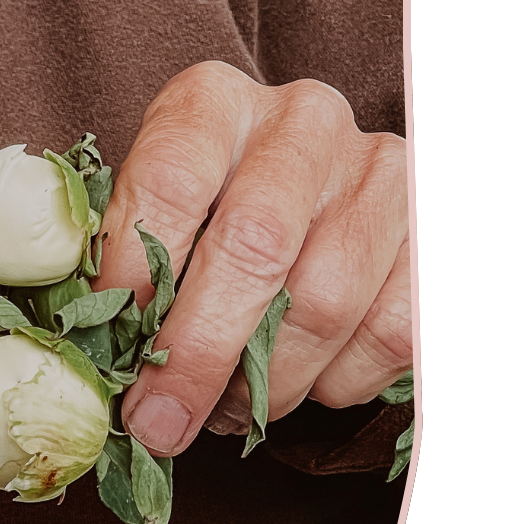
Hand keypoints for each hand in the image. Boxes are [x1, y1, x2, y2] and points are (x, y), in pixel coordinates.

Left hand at [92, 63, 411, 457]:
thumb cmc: (210, 203)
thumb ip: (124, 257)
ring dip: (267, 383)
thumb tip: (95, 356)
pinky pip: (389, 335)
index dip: (136, 276)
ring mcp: (378, 172)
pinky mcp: (428, 232)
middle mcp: (302, 122)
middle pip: (252, 246)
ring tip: (226, 409)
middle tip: (161, 423)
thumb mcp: (153, 204)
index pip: (169, 180)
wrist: (314, 183)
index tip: (115, 351)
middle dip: (199, 354)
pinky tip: (299, 383)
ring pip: (323, 302)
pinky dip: (336, 382)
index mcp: (213, 101)